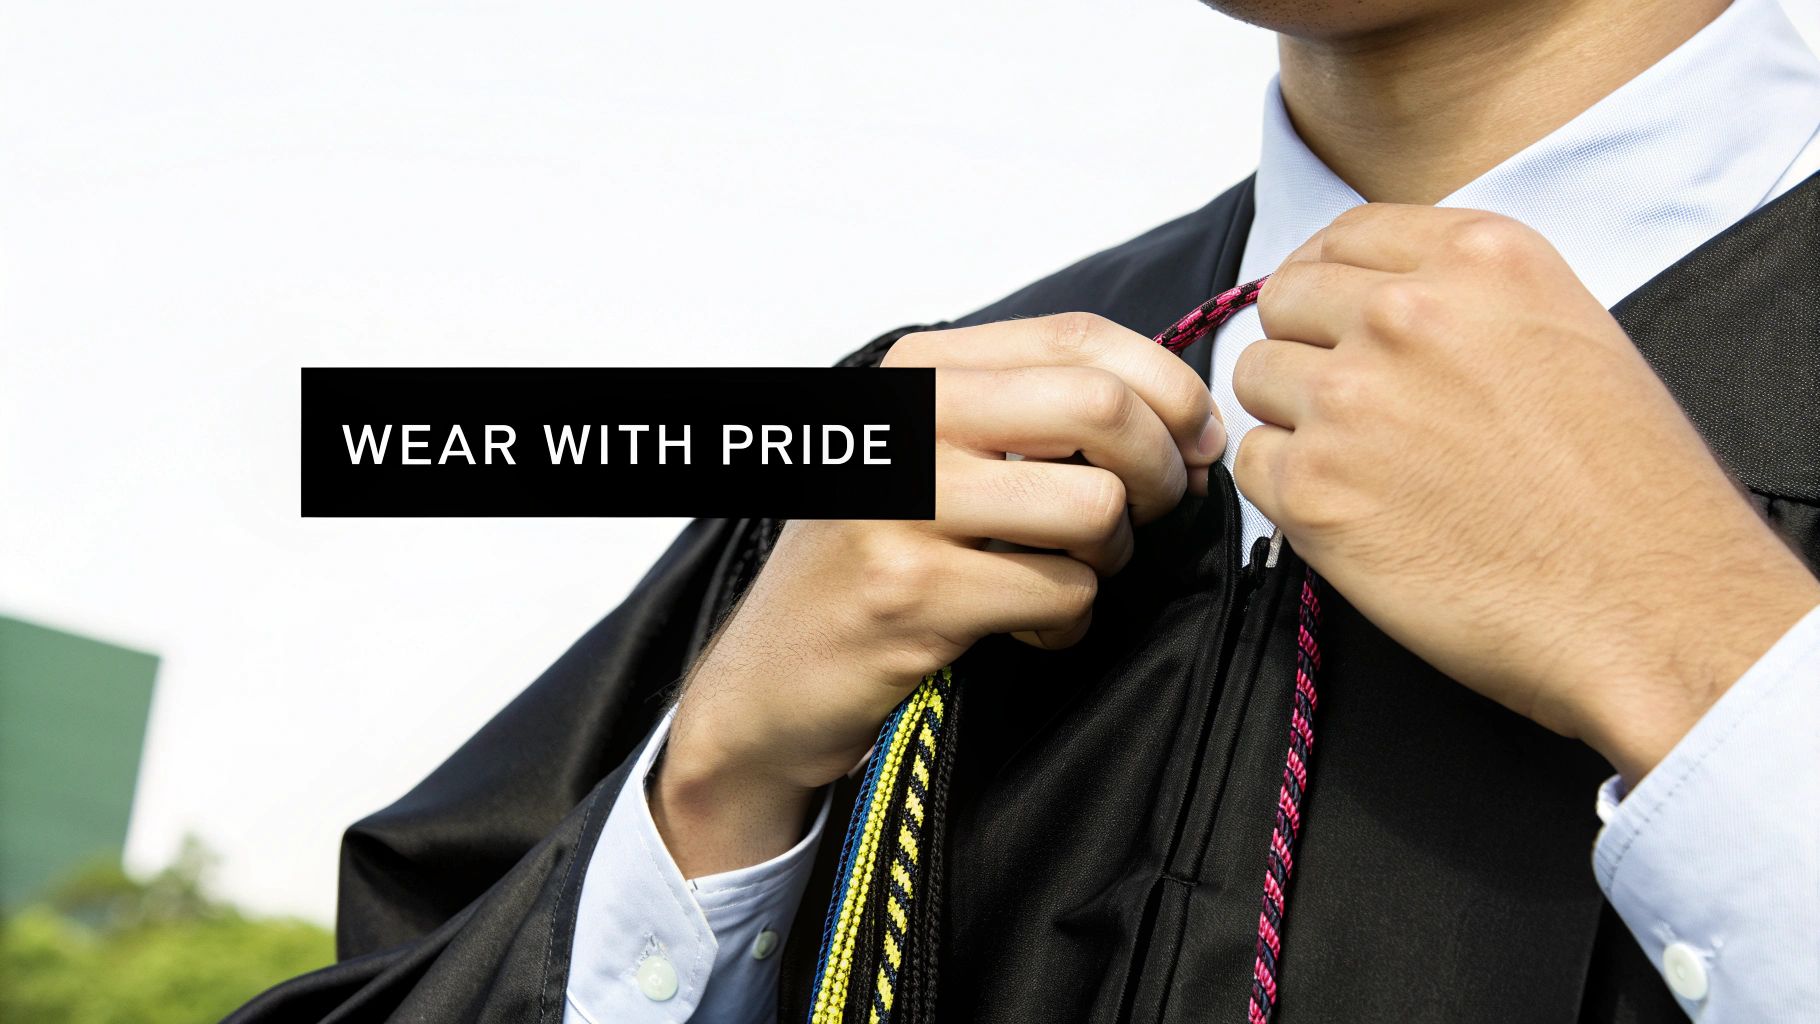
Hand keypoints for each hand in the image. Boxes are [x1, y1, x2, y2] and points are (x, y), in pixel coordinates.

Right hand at [654, 313, 1221, 874]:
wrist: (769, 678)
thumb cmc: (871, 559)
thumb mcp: (933, 456)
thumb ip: (1032, 415)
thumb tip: (1182, 418)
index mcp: (918, 370)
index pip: (1080, 337)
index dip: (1168, 388)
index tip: (1195, 441)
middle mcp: (904, 421)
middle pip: (1100, 407)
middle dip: (1161, 469)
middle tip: (1151, 514)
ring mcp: (901, 507)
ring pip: (1093, 506)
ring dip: (1111, 556)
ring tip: (1070, 575)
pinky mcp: (911, 593)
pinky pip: (1060, 594)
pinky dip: (1069, 623)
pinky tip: (1030, 630)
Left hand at [1233, 204, 1819, 782]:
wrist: (1648, 604)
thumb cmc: (1628, 489)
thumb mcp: (1567, 332)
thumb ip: (1466, 300)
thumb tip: (1374, 301)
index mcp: (1479, 259)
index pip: (1345, 235)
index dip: (1329, 281)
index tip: (1333, 317)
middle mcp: (1406, 313)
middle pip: (1285, 299)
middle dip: (1305, 345)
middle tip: (1349, 403)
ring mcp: (1350, 399)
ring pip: (1256, 377)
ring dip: (1292, 416)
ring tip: (1363, 464)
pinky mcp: (1313, 489)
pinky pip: (1253, 462)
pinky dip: (1287, 488)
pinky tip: (1355, 512)